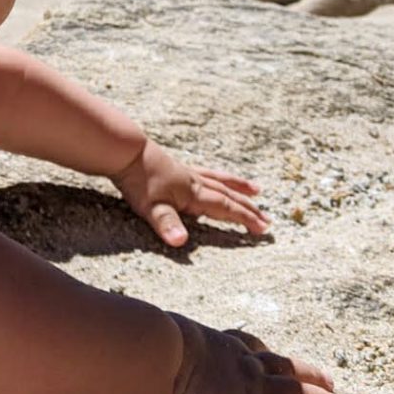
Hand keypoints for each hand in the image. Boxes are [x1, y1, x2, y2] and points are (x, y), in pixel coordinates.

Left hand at [110, 139, 268, 246]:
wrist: (126, 151)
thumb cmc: (138, 181)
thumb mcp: (151, 208)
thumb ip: (167, 225)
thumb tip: (181, 243)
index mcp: (193, 194)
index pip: (225, 208)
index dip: (245, 219)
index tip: (263, 229)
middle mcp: (195, 182)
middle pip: (228, 196)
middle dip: (248, 208)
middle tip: (267, 219)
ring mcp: (186, 172)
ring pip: (220, 181)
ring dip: (239, 188)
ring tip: (255, 190)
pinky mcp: (176, 166)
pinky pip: (206, 172)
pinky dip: (218, 176)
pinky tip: (214, 177)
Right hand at [160, 315, 352, 393]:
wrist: (155, 355)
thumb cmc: (143, 346)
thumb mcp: (148, 337)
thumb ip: (146, 342)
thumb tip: (121, 340)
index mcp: (213, 343)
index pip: (247, 345)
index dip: (268, 353)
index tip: (278, 355)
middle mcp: (239, 363)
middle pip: (284, 368)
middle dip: (311, 375)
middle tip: (333, 382)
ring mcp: (248, 388)